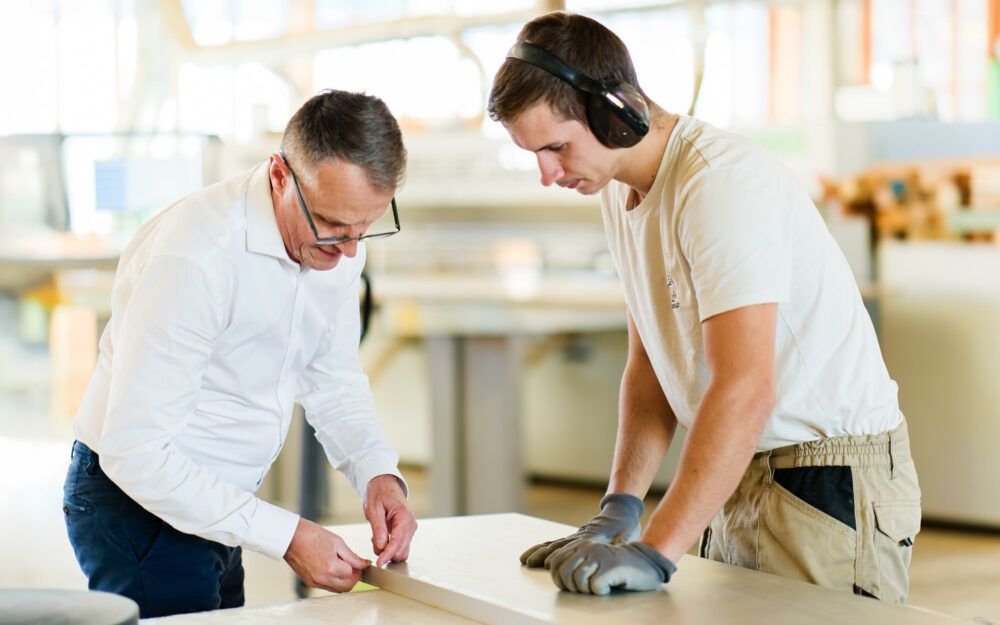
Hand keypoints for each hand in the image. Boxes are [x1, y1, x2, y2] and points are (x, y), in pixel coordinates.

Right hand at [283, 518, 369, 592]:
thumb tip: (365, 564)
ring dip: (343, 580)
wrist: (290, 537)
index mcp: (331, 567)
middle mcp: (322, 578)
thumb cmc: (312, 535)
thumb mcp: (337, 542)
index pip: (352, 574)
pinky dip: (333, 580)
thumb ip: (352, 556)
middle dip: (353, 577)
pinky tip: (332, 567)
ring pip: (337, 589)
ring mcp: (315, 582)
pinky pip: (327, 586)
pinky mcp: (309, 582)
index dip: (357, 567)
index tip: (358, 561)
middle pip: (347, 587)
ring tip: (341, 565)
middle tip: (353, 566)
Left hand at [364, 474, 416, 567]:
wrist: (384, 485)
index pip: (397, 542)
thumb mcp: (374, 509)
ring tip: (376, 536)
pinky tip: (381, 537)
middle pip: (401, 550)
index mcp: (404, 517)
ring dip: (387, 550)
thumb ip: (378, 528)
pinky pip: (399, 547)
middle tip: (373, 540)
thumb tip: (381, 547)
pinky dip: (389, 547)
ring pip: (401, 551)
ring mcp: (410, 529)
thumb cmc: (379, 493)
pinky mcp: (407, 532)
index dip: (388, 555)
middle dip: (386, 552)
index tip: (379, 563)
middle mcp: (411, 524)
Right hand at [520, 493, 642, 567]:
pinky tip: (535, 556)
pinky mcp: (574, 540)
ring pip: (552, 545)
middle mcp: (578, 537)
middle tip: (527, 562)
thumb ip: (622, 541)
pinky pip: (555, 545)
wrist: (619, 513)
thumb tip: (620, 545)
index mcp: (590, 537)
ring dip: (538, 552)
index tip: (547, 563)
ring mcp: (575, 538)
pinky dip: (543, 549)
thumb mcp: (627, 534)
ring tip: (524, 560)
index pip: (571, 546)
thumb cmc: (625, 526)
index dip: (559, 554)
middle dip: (541, 554)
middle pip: (556, 545)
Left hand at [548, 540, 675, 594]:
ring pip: (577, 580)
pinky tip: (609, 588)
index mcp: (581, 545)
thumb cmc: (616, 567)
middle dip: (571, 587)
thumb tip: (553, 572)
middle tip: (585, 589)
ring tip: (598, 588)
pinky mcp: (611, 565)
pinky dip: (601, 592)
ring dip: (586, 590)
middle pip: (564, 572)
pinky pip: (595, 586)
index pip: (555, 562)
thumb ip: (575, 563)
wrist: (645, 562)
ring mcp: (599, 555)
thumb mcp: (593, 560)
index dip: (557, 578)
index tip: (568, 587)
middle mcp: (588, 547)